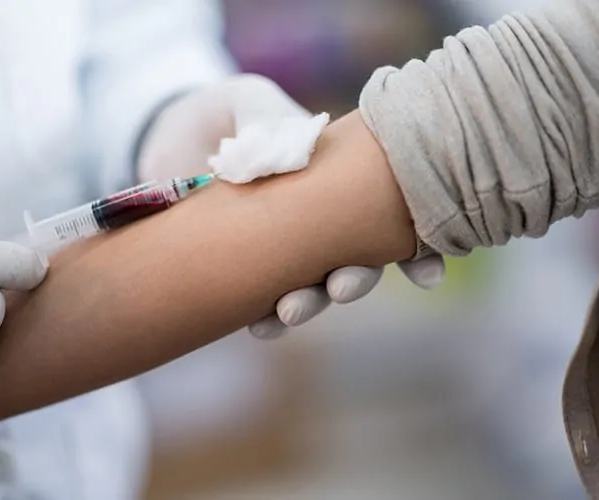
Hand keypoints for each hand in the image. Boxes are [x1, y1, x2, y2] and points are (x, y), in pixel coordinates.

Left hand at [138, 74, 444, 339]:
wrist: (174, 133)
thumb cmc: (233, 115)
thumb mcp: (250, 102)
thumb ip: (268, 120)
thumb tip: (285, 155)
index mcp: (341, 182)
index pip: (387, 219)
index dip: (415, 251)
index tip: (425, 276)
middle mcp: (322, 222)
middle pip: (354, 261)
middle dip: (354, 280)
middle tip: (341, 288)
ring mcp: (284, 248)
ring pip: (311, 286)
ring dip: (309, 305)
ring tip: (290, 313)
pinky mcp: (245, 265)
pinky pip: (262, 297)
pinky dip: (266, 316)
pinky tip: (262, 327)